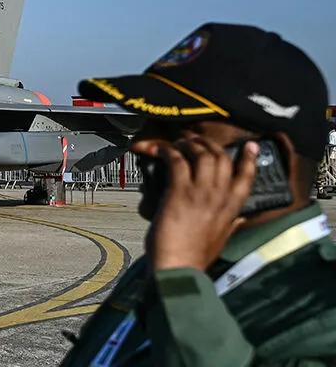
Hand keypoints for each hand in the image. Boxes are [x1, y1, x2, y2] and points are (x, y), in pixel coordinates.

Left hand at [147, 136, 257, 271]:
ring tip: (178, 143)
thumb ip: (232, 224)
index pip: (247, 178)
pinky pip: (176, 161)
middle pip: (222, 158)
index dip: (249, 159)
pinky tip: (159, 150)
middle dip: (208, 144)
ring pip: (202, 155)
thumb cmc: (195, 256)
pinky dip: (167, 151)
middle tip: (195, 140)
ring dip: (188, 144)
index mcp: (232, 209)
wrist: (179, 268)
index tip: (251, 145)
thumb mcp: (222, 239)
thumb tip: (241, 218)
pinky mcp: (179, 192)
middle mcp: (220, 198)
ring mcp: (201, 194)